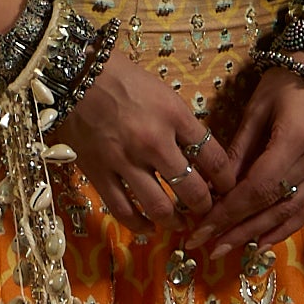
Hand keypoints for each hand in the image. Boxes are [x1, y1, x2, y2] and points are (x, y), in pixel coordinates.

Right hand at [61, 48, 237, 231]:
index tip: (227, 188)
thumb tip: (200, 156)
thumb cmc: (122, 80)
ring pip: (159, 207)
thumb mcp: (164, 94)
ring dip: (175, 221)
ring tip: (180, 223)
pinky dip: (139, 224)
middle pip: (193, 189)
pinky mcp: (99, 173)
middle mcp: (154, 142)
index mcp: (175, 116)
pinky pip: (123, 210)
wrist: (75, 76)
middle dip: (205, 206)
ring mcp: (125, 161)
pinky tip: (148, 227)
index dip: (227, 180)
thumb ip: (182, 125)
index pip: (214, 158)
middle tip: (207, 210)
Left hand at [187, 62, 303, 259]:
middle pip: (274, 206)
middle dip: (239, 230)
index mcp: (295, 139)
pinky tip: (263, 240)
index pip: (258, 188)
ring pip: (293, 212)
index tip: (202, 230)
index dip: (229, 213)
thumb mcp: (255, 110)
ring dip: (260, 234)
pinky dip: (285, 227)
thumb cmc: (285, 81)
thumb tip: (213, 191)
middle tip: (209, 247)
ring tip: (231, 247)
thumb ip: (238, 152)